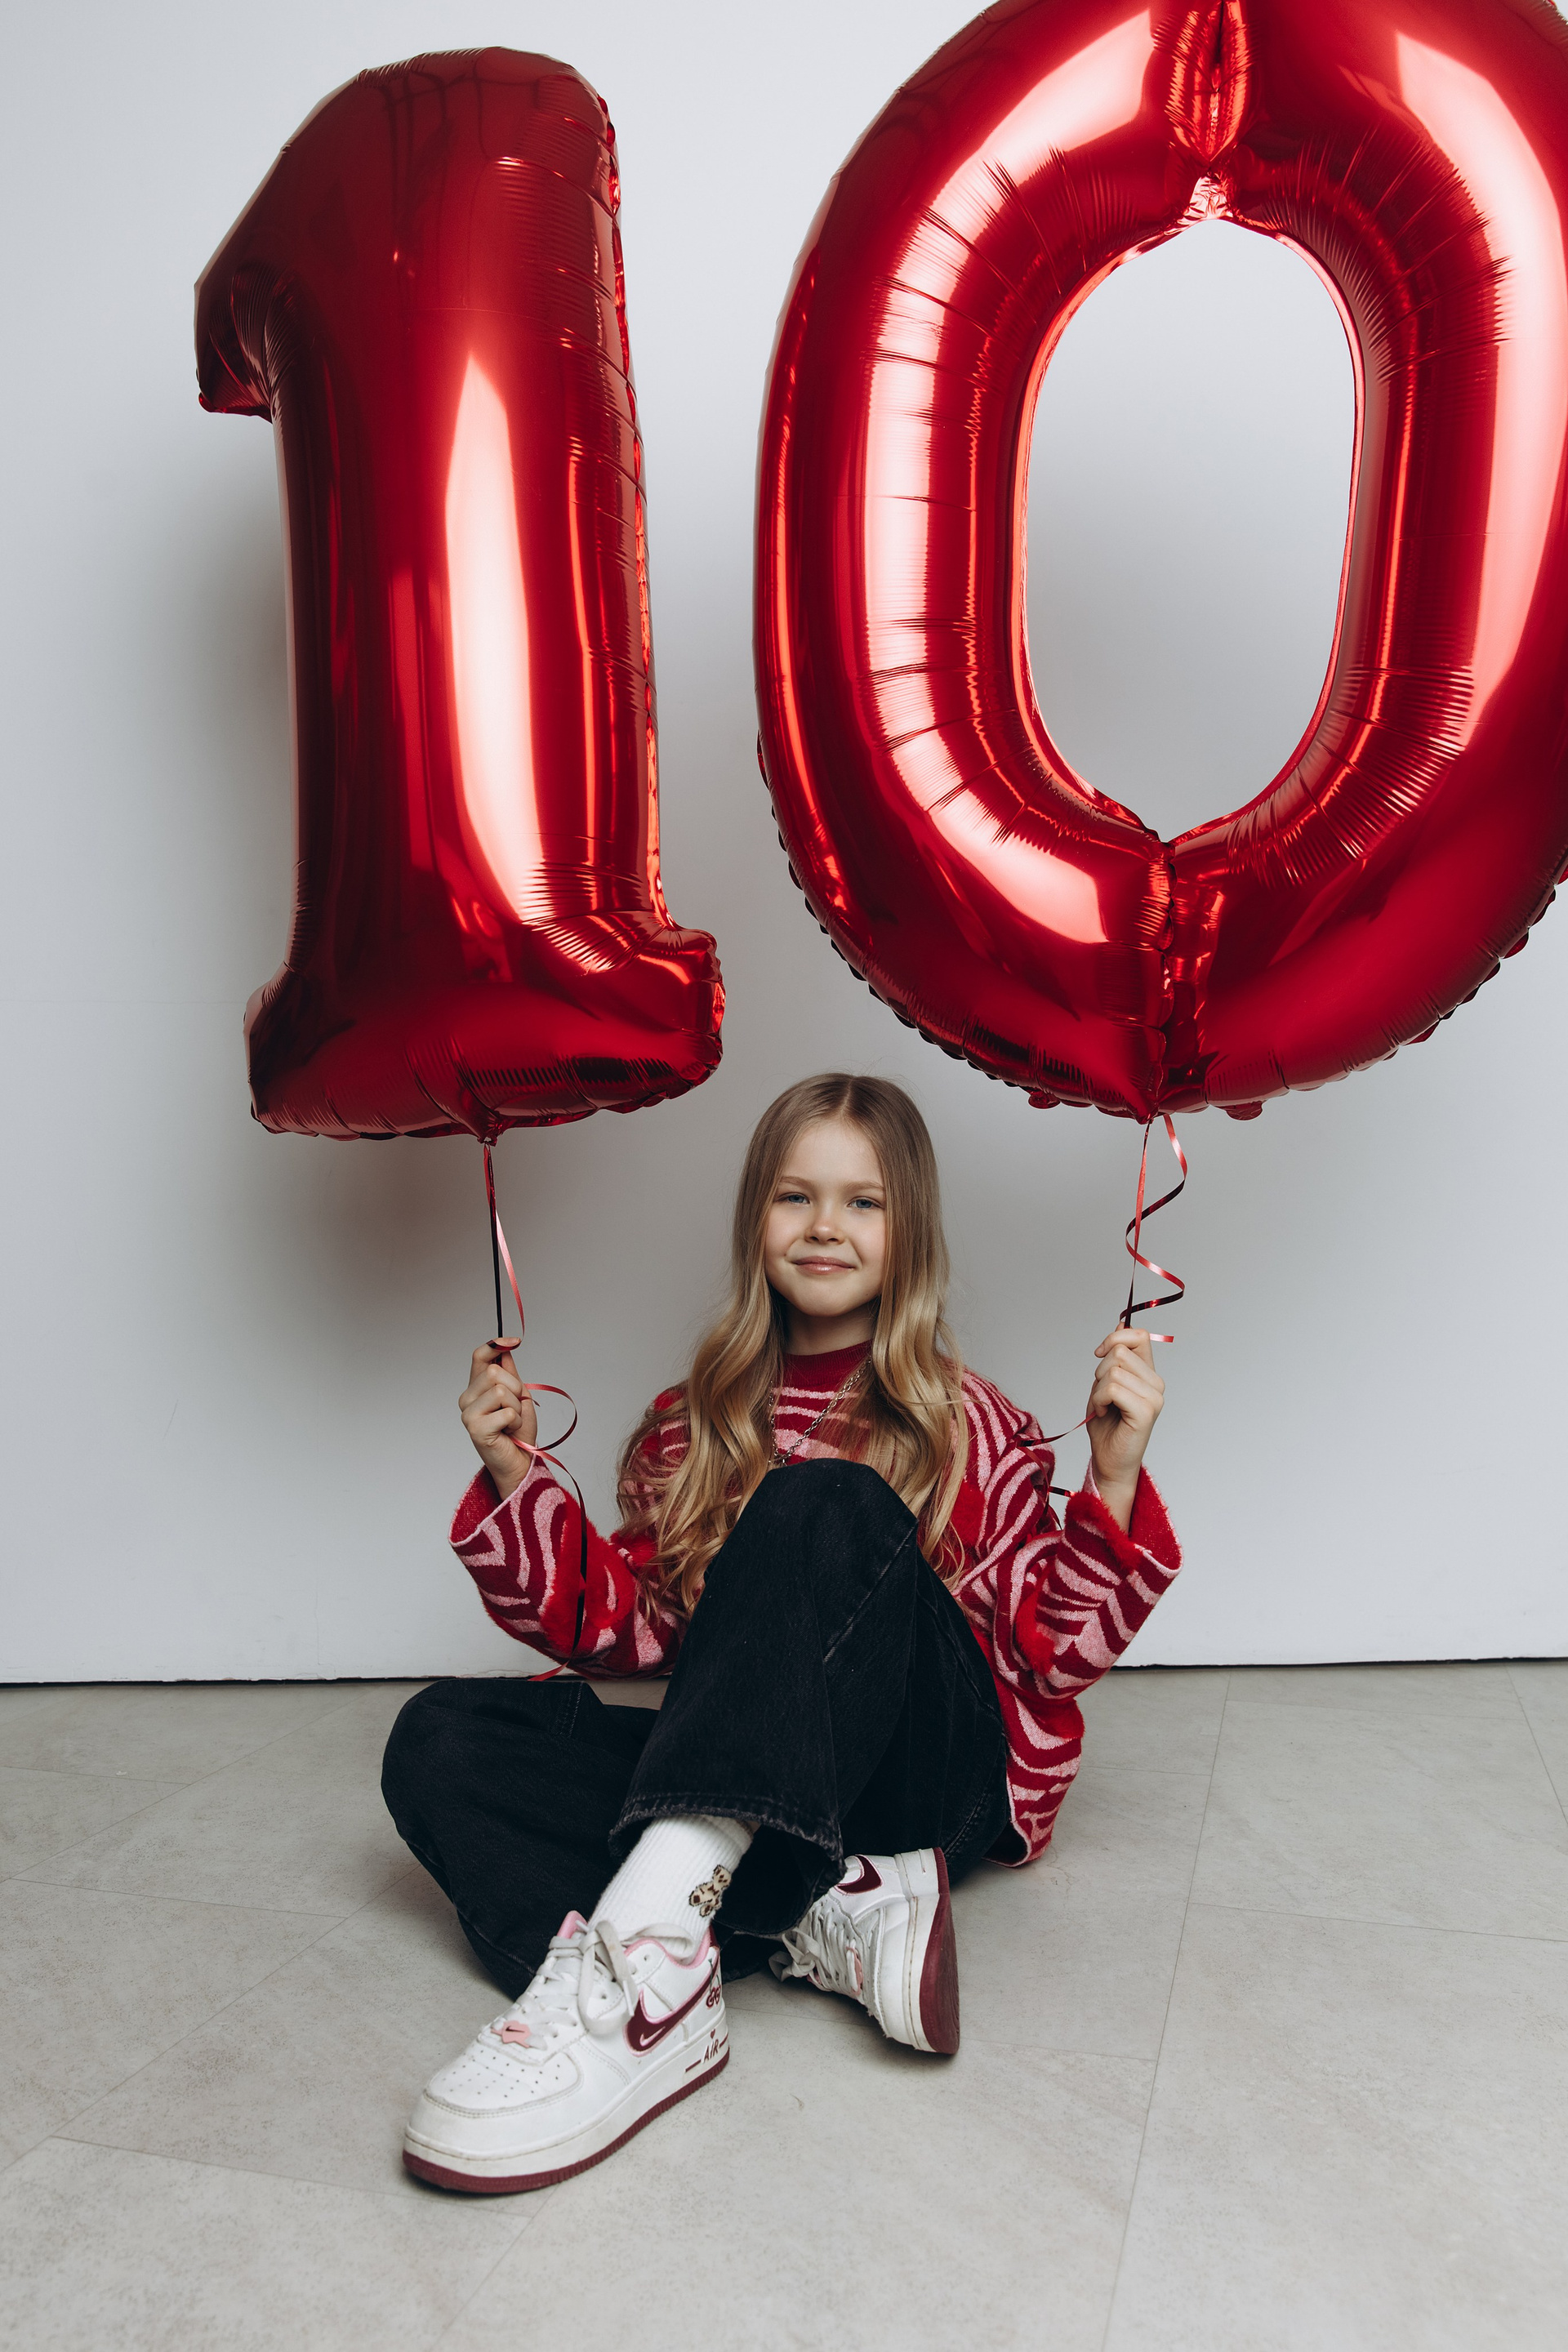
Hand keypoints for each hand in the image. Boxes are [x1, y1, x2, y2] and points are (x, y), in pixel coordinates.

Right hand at [459, 1340, 537, 1502]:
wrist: (520, 1461)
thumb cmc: (517, 1431)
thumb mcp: (517, 1395)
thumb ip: (509, 1374)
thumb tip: (506, 1350)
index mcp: (476, 1388)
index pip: (479, 1356)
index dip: (496, 1345)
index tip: (516, 1341)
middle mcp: (467, 1399)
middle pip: (494, 1373)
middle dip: (515, 1389)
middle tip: (515, 1408)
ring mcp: (468, 1414)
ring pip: (501, 1390)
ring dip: (517, 1407)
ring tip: (512, 1422)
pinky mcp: (475, 1428)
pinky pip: (506, 1411)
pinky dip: (516, 1421)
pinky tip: (509, 1431)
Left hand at [1085, 1326, 1164, 1530]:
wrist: (1109, 1462)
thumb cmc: (1106, 1425)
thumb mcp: (1105, 1383)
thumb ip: (1115, 1357)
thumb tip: (1121, 1323)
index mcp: (1148, 1374)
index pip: (1139, 1335)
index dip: (1115, 1338)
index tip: (1099, 1354)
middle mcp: (1156, 1384)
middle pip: (1119, 1352)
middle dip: (1099, 1372)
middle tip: (1102, 1396)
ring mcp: (1154, 1398)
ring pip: (1114, 1370)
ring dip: (1097, 1389)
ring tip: (1103, 1406)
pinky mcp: (1146, 1412)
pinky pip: (1113, 1389)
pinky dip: (1099, 1400)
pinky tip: (1104, 1413)